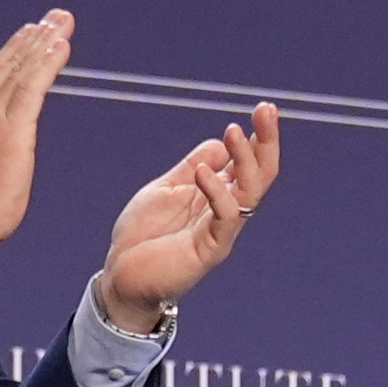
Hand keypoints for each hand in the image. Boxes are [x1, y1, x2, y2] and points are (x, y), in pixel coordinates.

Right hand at [0, 10, 72, 247]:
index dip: (12, 53)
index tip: (28, 35)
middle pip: (7, 64)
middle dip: (32, 38)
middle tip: (54, 17)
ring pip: (20, 69)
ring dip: (43, 42)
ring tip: (62, 22)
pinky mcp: (11, 127)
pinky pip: (32, 85)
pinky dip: (47, 63)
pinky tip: (61, 45)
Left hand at [91, 104, 278, 329]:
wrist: (121, 277)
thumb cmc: (143, 235)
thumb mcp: (166, 189)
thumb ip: (191, 167)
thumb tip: (219, 143)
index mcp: (217, 195)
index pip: (249, 163)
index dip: (260, 137)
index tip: (265, 109)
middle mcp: (225, 212)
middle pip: (260, 174)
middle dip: (266, 141)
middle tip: (266, 110)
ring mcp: (220, 231)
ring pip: (249, 193)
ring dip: (245, 160)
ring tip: (235, 132)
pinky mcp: (209, 251)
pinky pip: (224, 218)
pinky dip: (217, 192)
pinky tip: (203, 172)